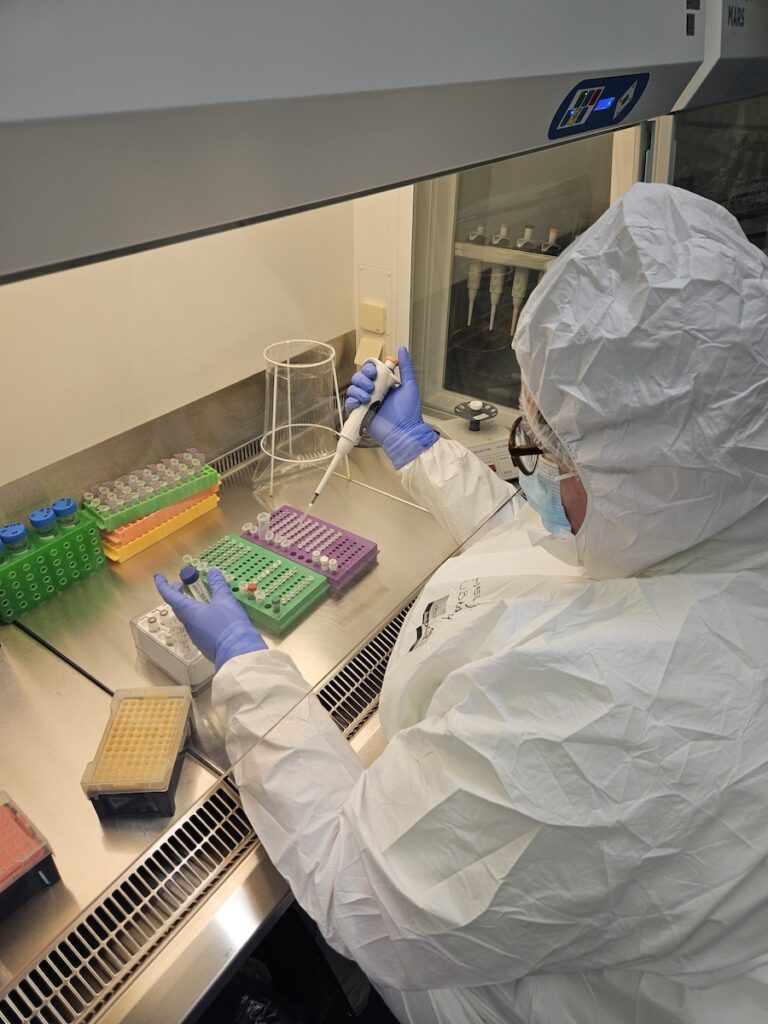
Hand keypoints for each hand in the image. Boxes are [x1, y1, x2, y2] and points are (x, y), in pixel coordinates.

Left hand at [154, 568, 266, 671]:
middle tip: (179, 585)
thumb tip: (212, 572)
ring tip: (196, 598)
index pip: (170, 596)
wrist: (237, 652)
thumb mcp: (225, 600)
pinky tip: (209, 614)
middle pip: (177, 607)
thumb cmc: (228, 624)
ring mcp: (195, 636)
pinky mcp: (204, 643)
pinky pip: (196, 626)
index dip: (162, 585)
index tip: (158, 577)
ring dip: (188, 605)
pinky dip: (198, 615)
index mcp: (189, 612)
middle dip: (176, 594)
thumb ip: (218, 585)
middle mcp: (188, 624)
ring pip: (187, 617)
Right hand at [344, 346, 437, 468]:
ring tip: (367, 397)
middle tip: (371, 387)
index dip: (369, 369)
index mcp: (384, 384)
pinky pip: (350, 403)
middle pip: (359, 378)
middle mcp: (374, 392)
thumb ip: (406, 368)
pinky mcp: (360, 414)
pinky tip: (360, 402)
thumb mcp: (410, 386)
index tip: (374, 373)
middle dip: (362, 379)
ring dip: (357, 390)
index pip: (370, 371)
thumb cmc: (409, 411)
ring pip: (353, 389)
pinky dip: (352, 400)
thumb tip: (402, 349)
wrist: (404, 432)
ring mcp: (366, 403)